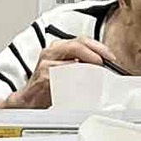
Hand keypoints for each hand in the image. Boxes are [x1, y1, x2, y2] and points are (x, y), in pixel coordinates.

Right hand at [0, 38, 116, 111]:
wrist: (30, 100)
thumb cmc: (50, 85)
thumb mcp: (67, 70)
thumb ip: (81, 64)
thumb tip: (104, 65)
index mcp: (59, 47)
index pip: (82, 40)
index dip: (98, 47)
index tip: (110, 57)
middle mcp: (51, 51)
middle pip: (77, 44)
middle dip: (95, 53)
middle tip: (106, 63)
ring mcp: (46, 62)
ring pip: (71, 56)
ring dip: (88, 64)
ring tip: (97, 72)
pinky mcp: (43, 76)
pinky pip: (63, 72)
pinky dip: (75, 76)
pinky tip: (83, 81)